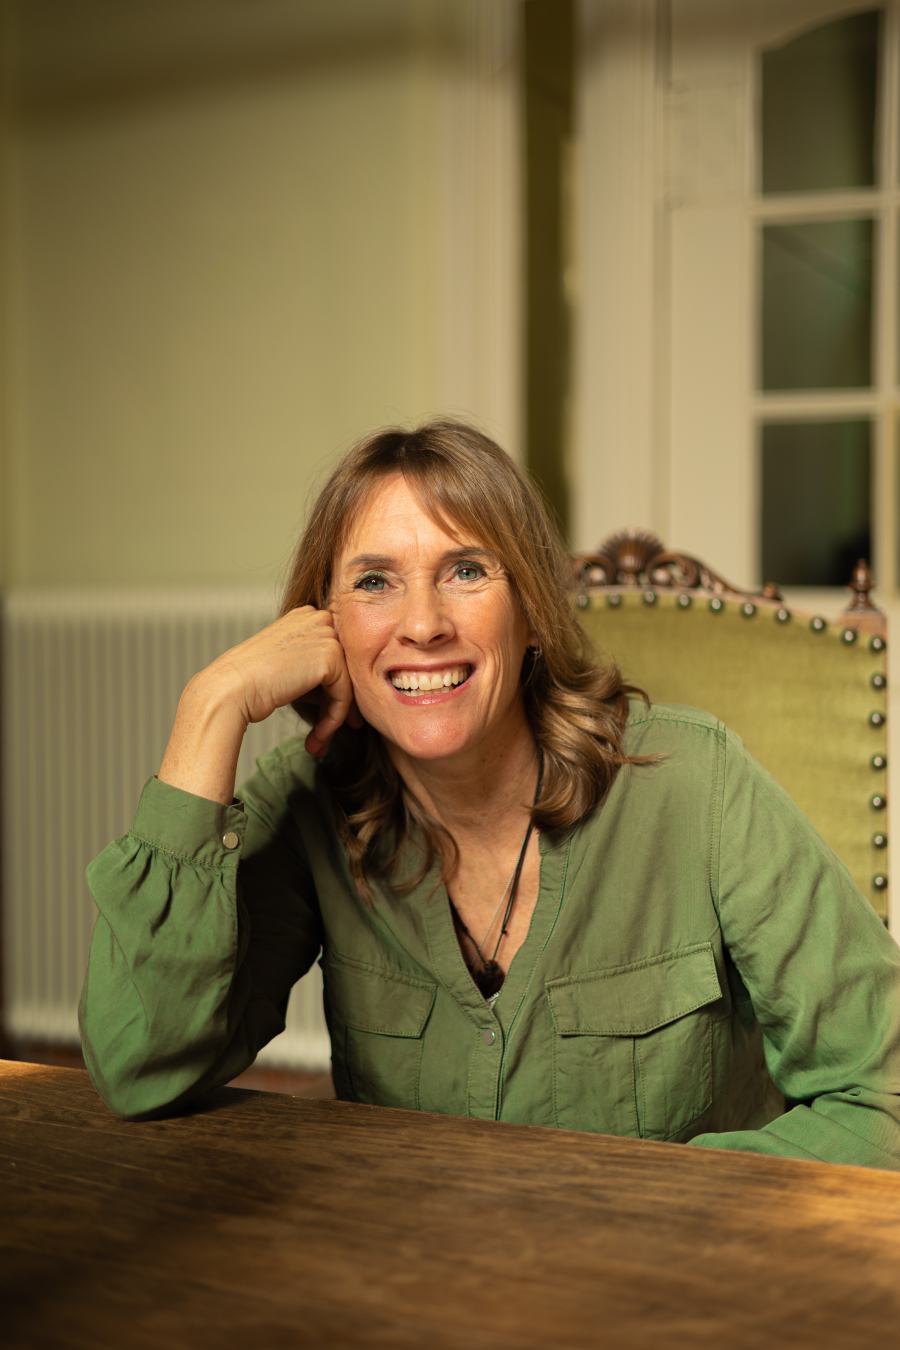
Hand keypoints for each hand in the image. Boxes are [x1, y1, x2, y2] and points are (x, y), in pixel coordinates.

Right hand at [193, 607, 360, 757]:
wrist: (230, 690)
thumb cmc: (251, 684)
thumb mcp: (289, 668)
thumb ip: (315, 672)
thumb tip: (347, 698)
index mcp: (306, 616)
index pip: (335, 656)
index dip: (333, 690)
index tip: (326, 720)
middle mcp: (319, 619)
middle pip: (345, 669)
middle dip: (338, 706)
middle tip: (324, 736)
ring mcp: (326, 634)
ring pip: (347, 684)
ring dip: (333, 719)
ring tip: (317, 743)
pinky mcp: (331, 656)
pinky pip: (344, 696)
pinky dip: (333, 721)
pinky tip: (316, 738)